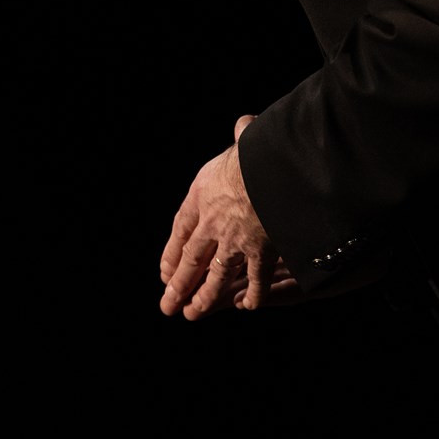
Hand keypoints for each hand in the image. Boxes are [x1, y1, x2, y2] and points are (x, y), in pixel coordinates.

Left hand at [158, 115, 291, 318]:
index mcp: (202, 195)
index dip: (172, 253)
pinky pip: (255, 282)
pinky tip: (246, 306)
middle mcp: (212, 223)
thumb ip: (242, 137)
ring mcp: (235, 242)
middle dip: (178, 285)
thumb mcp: (245, 142)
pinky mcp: (260, 254)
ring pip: (215, 277)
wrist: (274, 171)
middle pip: (191, 260)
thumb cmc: (258, 153)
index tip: (164, 272)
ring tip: (192, 315)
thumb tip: (245, 124)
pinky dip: (252, 296)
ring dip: (204, 299)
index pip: (181, 230)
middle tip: (167, 306)